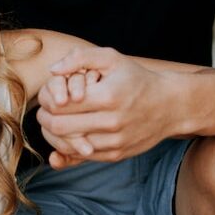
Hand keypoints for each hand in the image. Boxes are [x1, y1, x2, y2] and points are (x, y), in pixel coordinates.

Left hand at [37, 47, 180, 167]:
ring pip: (68, 145)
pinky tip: (68, 134)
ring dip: (54, 135)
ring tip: (53, 122)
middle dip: (44, 118)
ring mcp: (114, 141)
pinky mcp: (116, 155)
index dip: (45, 99)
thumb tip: (53, 71)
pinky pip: (83, 156)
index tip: (46, 95)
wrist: (170, 106)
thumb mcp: (112, 59)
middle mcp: (111, 122)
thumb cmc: (136, 78)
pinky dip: (70, 147)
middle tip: (44, 110)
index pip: (59, 104)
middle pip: (59, 127)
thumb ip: (80, 58)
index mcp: (107, 96)